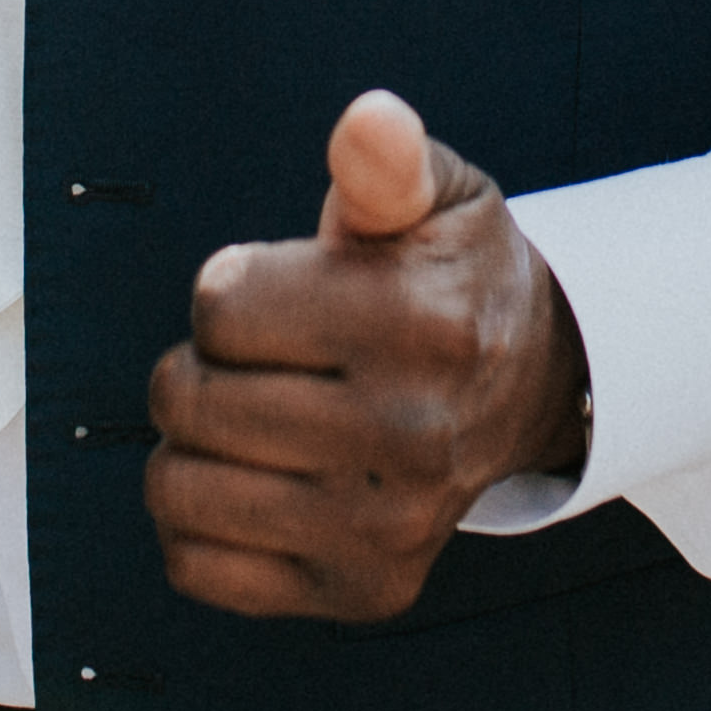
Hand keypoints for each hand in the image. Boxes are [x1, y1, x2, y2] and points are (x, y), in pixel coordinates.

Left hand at [143, 90, 589, 622]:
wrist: (530, 384)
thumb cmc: (450, 279)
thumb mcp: (434, 196)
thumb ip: (384, 160)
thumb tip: (369, 121)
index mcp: (421, 321)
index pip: (218, 307)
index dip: (229, 288)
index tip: (278, 290)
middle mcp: (412, 434)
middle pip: (189, 401)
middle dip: (198, 366)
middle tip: (256, 360)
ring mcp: (387, 525)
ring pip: (180, 491)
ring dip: (188, 449)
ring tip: (246, 420)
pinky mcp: (363, 589)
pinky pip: (200, 570)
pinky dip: (198, 527)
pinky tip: (250, 485)